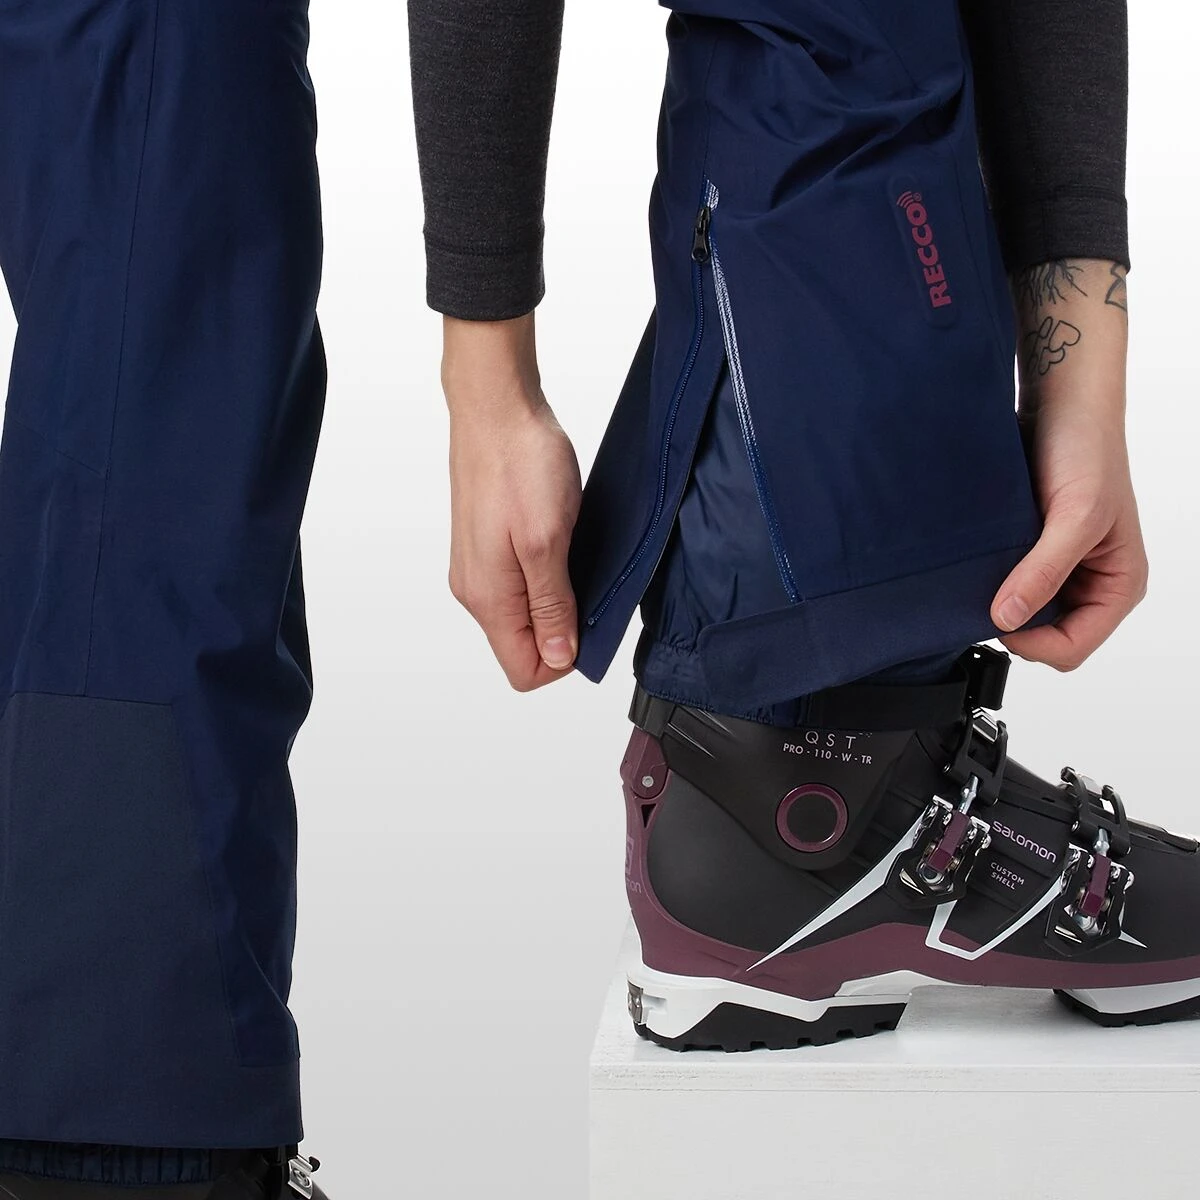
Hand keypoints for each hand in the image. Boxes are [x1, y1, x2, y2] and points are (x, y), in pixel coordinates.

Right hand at [444, 313, 582, 690]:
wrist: (497, 407)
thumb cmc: (519, 463)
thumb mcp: (547, 541)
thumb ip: (552, 605)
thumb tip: (557, 658)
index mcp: (488, 598)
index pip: (523, 670)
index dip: (563, 660)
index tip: (588, 621)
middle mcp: (476, 590)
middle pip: (522, 645)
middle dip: (563, 628)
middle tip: (586, 579)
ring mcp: (479, 568)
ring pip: (524, 614)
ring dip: (556, 598)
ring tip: (573, 552)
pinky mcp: (487, 545)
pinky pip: (520, 584)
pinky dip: (546, 574)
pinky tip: (559, 540)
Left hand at [990, 258, 1146, 670]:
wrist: (1060, 404)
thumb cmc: (1085, 449)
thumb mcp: (1074, 515)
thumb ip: (1044, 572)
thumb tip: (1007, 618)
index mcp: (1118, 586)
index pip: (1072, 648)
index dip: (1033, 643)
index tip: (998, 618)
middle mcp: (1090, 584)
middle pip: (1044, 637)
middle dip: (1014, 623)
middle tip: (982, 595)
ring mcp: (1058, 570)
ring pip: (1022, 614)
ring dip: (998, 600)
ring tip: (981, 574)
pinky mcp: (1030, 552)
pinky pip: (1006, 584)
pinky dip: (989, 580)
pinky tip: (977, 562)